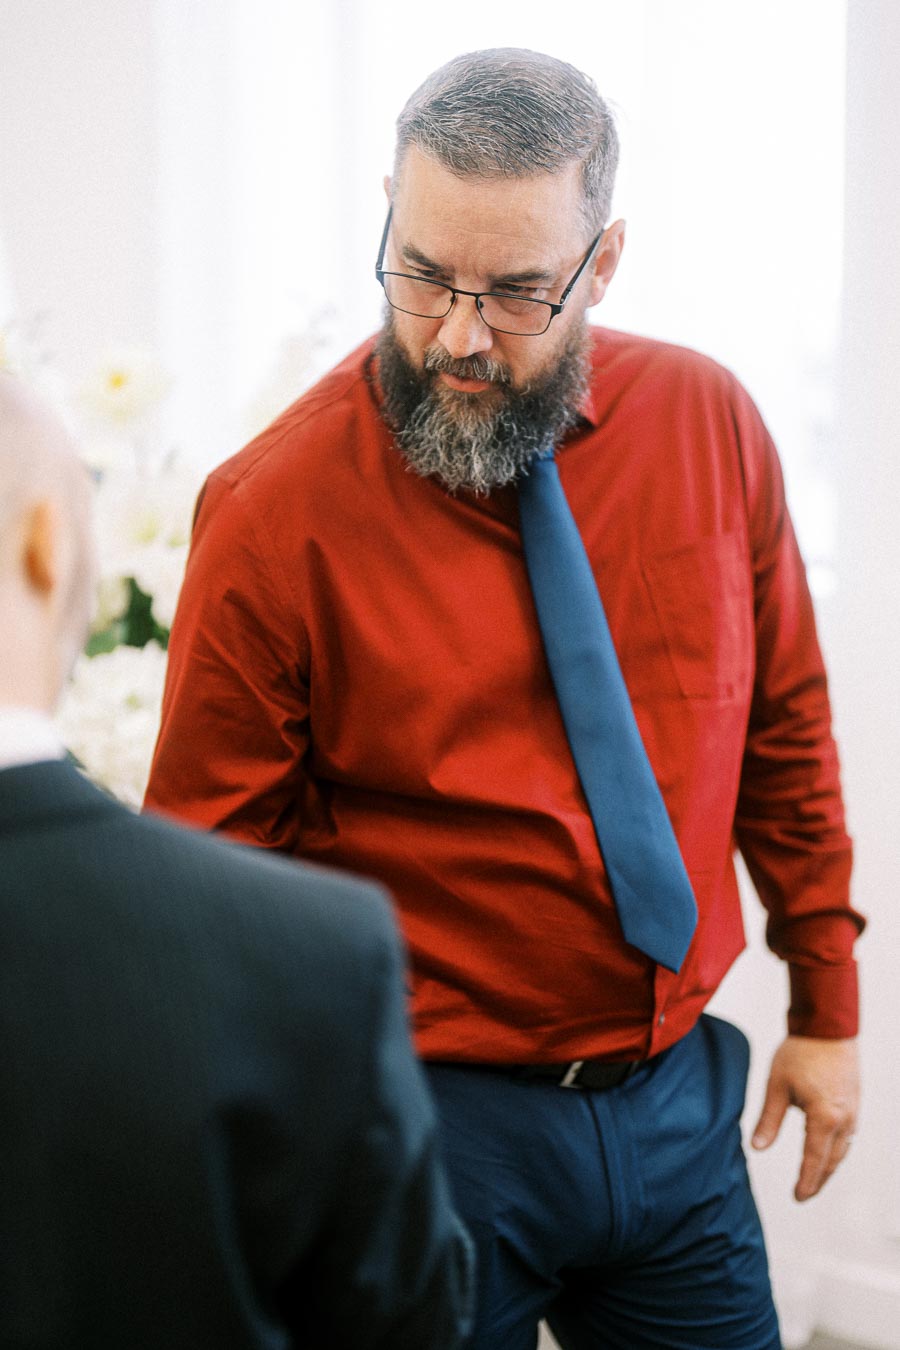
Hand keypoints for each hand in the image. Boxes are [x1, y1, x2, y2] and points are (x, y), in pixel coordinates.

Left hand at [751, 1035, 859, 1201]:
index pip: (814, 1160)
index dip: (806, 1182)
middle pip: (832, 1160)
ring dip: (829, 1166)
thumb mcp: (777, 1086)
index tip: (798, 1197)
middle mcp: (844, 1120)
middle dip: (818, 1180)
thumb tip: (758, 1148)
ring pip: (843, 1149)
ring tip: (815, 1177)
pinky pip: (848, 1135)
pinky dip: (837, 1148)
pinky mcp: (855, 1102)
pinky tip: (827, 1149)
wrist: (827, 1026)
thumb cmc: (800, 1052)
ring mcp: (853, 1111)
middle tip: (804, 1194)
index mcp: (824, 1118)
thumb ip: (769, 1120)